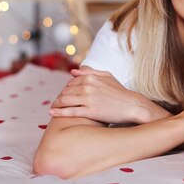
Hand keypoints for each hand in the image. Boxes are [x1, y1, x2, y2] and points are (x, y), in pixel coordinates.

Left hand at [49, 67, 168, 123]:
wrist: (131, 105)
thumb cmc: (120, 91)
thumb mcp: (107, 76)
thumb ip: (89, 72)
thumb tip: (73, 71)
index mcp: (91, 77)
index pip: (71, 82)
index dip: (66, 89)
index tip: (64, 94)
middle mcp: (88, 86)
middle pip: (66, 91)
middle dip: (60, 96)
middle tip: (57, 102)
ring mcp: (88, 99)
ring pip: (65, 100)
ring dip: (57, 104)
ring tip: (54, 107)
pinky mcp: (90, 111)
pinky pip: (70, 111)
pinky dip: (59, 111)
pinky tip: (52, 112)